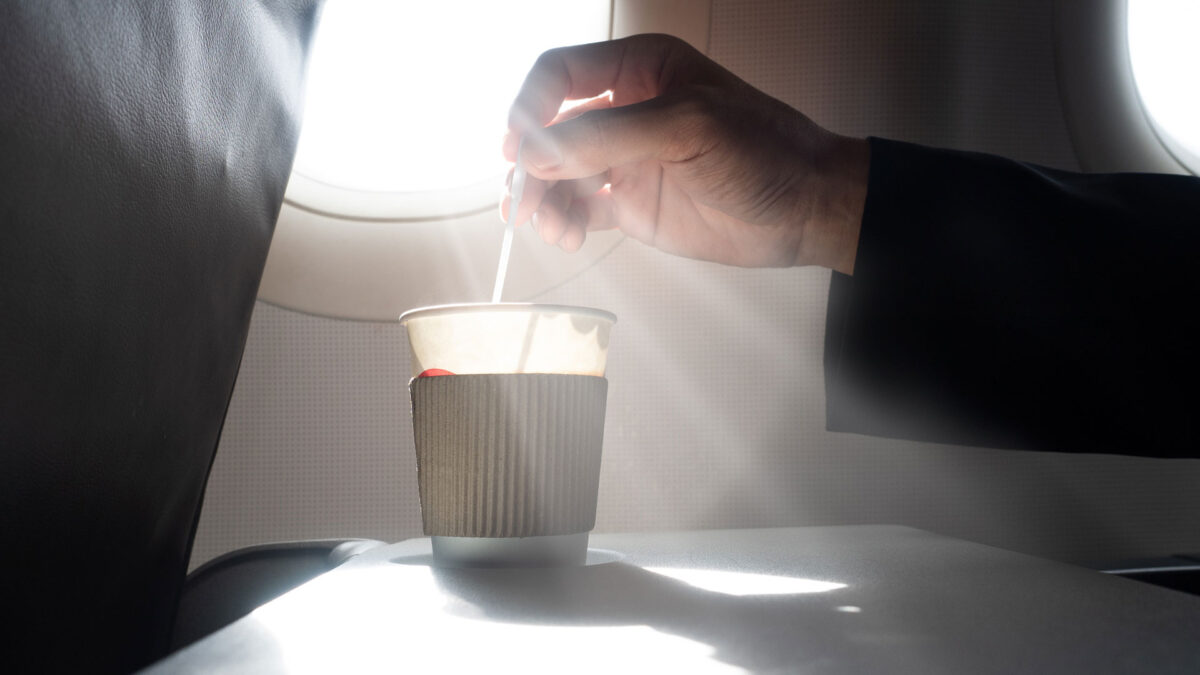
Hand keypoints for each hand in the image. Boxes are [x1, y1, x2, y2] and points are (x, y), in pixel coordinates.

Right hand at [501, 33, 867, 272]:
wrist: (805, 209)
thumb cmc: (765, 151)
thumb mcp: (686, 128)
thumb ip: (606, 136)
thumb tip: (535, 153)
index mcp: (639, 68)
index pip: (560, 75)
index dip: (531, 106)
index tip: (520, 145)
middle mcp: (624, 109)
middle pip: (548, 128)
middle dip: (529, 164)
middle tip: (522, 200)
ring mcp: (625, 158)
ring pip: (556, 173)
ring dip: (542, 199)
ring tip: (552, 227)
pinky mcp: (629, 203)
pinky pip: (577, 208)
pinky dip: (563, 222)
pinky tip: (569, 235)